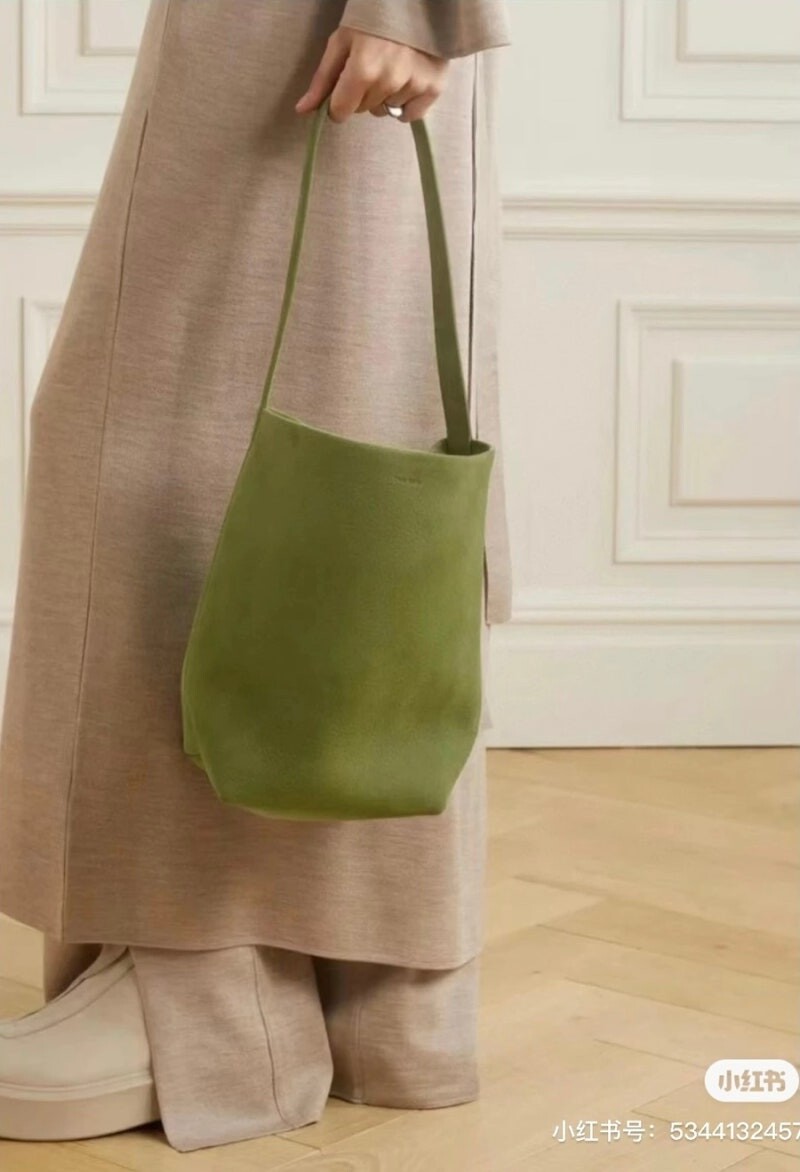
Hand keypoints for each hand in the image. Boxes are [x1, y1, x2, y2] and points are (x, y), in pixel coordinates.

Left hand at [295, 28, 448, 122]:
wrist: (417, 0)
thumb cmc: (373, 16)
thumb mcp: (342, 41)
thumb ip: (323, 79)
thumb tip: (302, 110)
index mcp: (363, 69)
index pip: (341, 111)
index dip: (338, 101)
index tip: (344, 86)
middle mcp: (389, 81)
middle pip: (363, 110)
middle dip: (362, 93)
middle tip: (371, 65)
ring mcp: (414, 85)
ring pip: (386, 111)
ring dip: (385, 96)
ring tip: (392, 66)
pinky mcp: (434, 88)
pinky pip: (410, 115)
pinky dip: (406, 104)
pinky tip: (407, 80)